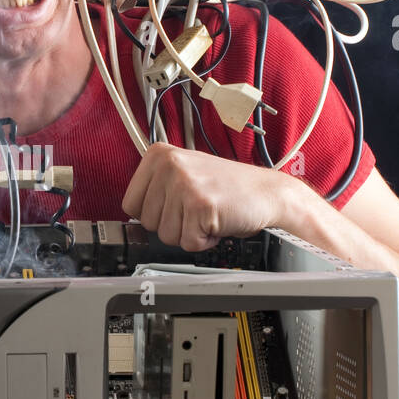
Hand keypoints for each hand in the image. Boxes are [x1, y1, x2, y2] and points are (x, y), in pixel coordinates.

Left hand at [121, 143, 294, 250]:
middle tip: (196, 209)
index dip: (154, 213)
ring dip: (189, 232)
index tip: (174, 205)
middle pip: (147, 223)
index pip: (130, 204)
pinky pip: (188, 243)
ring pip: (166, 235)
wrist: (268, 193)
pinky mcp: (200, 205)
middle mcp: (169, 165)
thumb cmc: (228, 187)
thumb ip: (155, 188)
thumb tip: (131, 213)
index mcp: (159, 155)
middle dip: (173, 224)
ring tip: (207, 213)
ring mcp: (184, 184)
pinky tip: (216, 221)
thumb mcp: (184, 173)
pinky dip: (204, 241)